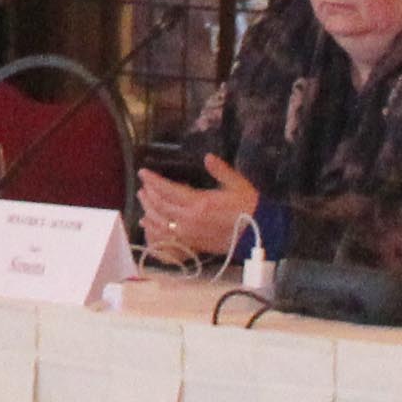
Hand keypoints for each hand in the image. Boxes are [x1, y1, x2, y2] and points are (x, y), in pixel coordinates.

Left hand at [138, 155, 260, 260]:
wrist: (258, 235)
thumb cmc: (248, 207)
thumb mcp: (237, 184)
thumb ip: (220, 170)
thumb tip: (207, 157)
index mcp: (199, 203)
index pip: (168, 190)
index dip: (153, 181)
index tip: (143, 172)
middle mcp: (190, 220)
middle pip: (160, 207)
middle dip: (149, 194)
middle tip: (143, 184)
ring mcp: (189, 234)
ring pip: (160, 223)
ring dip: (148, 211)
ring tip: (143, 199)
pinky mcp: (192, 244)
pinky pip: (166, 238)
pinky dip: (153, 230)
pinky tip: (148, 225)